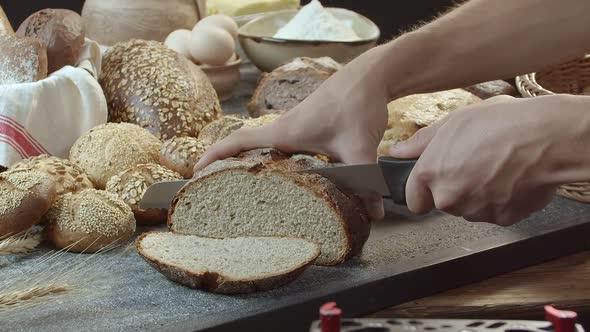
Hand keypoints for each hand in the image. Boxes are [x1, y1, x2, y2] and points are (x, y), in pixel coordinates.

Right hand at [195, 48, 391, 220]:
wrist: (370, 75)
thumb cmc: (357, 104)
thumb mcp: (360, 147)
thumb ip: (365, 181)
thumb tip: (373, 216)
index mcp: (285, 132)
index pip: (239, 142)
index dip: (215, 155)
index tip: (196, 172)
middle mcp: (284, 129)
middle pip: (245, 146)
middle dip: (226, 164)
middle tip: (214, 189)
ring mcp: (295, 126)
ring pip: (264, 147)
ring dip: (250, 162)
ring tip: (242, 188)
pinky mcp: (307, 127)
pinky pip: (281, 145)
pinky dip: (274, 158)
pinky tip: (284, 176)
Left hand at [390, 95, 589, 225]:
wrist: (547, 138)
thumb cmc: (500, 123)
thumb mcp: (453, 122)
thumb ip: (420, 142)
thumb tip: (397, 153)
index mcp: (430, 173)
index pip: (413, 200)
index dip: (423, 190)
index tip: (434, 182)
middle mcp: (448, 197)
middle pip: (443, 203)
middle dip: (453, 189)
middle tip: (473, 164)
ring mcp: (475, 210)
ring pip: (468, 209)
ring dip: (476, 195)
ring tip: (495, 167)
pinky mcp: (501, 219)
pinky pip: (493, 212)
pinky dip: (499, 201)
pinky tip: (510, 178)